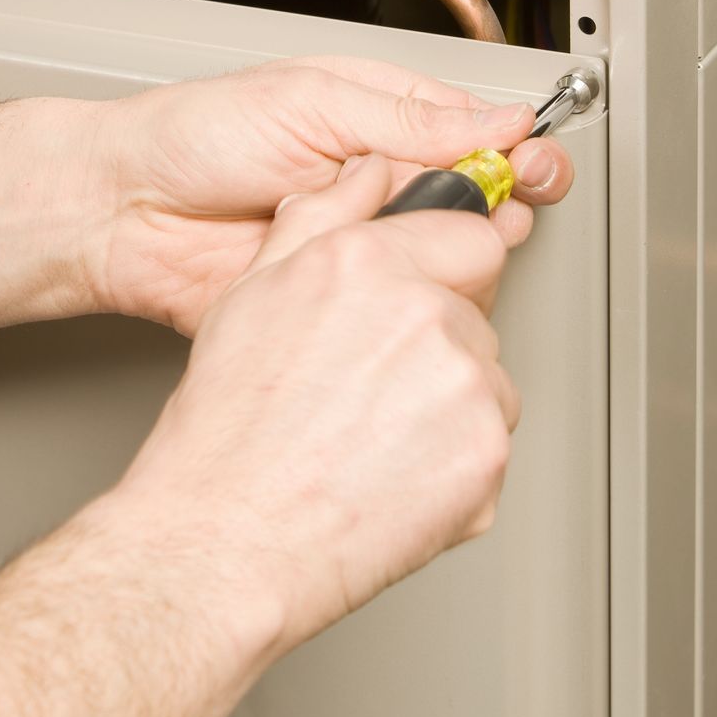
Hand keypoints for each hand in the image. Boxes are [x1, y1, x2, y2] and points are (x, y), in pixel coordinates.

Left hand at [85, 56, 573, 333]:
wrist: (125, 213)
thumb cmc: (196, 138)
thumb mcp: (311, 103)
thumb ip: (408, 119)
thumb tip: (497, 118)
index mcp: (381, 120)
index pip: (478, 133)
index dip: (516, 151)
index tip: (533, 165)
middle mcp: (380, 183)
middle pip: (476, 199)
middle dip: (501, 202)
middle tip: (502, 204)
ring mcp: (364, 244)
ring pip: (446, 259)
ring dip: (456, 252)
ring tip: (436, 236)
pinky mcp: (340, 299)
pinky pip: (395, 308)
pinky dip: (409, 302)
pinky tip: (404, 283)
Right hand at [112, 155, 519, 652]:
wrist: (225, 542)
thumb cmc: (226, 435)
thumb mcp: (252, 295)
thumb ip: (322, 217)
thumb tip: (366, 174)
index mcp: (369, 263)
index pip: (470, 238)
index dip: (445, 275)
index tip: (423, 306)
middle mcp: (425, 313)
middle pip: (477, 317)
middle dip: (440, 349)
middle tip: (369, 395)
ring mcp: (465, 384)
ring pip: (488, 384)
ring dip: (448, 409)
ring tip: (371, 443)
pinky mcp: (487, 454)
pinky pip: (491, 448)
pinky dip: (455, 469)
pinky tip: (391, 479)